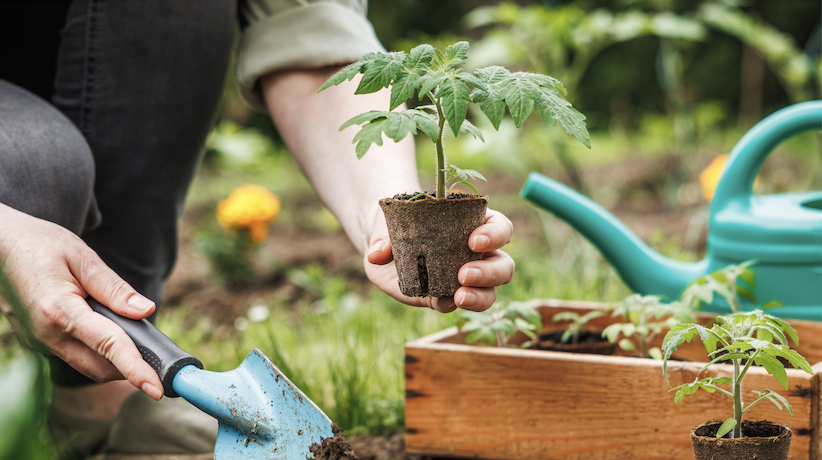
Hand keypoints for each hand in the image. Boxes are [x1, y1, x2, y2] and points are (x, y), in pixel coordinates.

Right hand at [0, 205, 163, 399]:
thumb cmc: (39, 244)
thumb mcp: (82, 257)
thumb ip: (114, 288)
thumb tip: (146, 311)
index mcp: (60, 311)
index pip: (108, 346)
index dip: (136, 369)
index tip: (157, 389)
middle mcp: (46, 335)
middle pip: (98, 367)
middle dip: (130, 368)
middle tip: (156, 356)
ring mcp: (38, 342)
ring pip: (85, 364)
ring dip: (112, 359)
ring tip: (132, 335)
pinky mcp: (36, 341)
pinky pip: (72, 354)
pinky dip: (95, 349)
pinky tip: (104, 326)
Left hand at [365, 208, 513, 312]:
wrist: (382, 246)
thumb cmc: (397, 223)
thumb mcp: (390, 220)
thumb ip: (384, 234)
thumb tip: (378, 254)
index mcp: (473, 224)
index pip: (499, 227)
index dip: (495, 234)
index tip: (474, 241)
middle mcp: (476, 254)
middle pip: (503, 264)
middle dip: (490, 272)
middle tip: (464, 274)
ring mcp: (463, 279)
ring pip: (489, 291)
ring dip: (480, 296)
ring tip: (459, 296)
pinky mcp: (444, 296)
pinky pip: (456, 304)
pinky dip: (450, 304)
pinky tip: (442, 301)